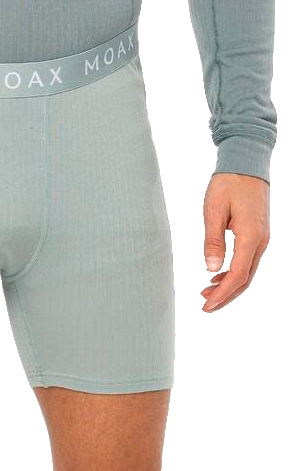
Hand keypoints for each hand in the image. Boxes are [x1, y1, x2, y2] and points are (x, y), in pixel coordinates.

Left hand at [201, 173, 269, 312]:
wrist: (246, 163)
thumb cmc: (229, 184)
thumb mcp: (214, 212)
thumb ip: (213, 241)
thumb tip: (211, 269)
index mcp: (251, 237)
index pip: (237, 275)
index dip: (223, 294)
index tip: (208, 306)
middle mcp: (261, 240)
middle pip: (245, 278)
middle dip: (226, 295)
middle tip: (206, 307)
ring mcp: (262, 237)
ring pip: (247, 271)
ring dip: (228, 285)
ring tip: (207, 294)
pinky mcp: (258, 234)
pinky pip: (247, 260)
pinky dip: (233, 272)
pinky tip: (217, 276)